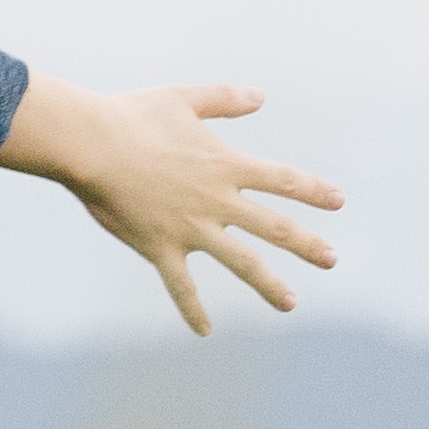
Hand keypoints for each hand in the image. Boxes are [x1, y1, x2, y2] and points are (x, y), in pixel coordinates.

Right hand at [9, 79, 343, 336]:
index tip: (338, 202)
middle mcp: (217, 200)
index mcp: (225, 165)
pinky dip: (192, 308)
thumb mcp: (182, 99)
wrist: (90, 144)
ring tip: (290, 302)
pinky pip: (180, 285)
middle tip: (331, 259)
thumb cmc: (130, 116)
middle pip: (273, 226)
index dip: (313, 191)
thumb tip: (261, 98)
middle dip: (306, 244)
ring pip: (241, 261)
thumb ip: (224, 100)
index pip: (283, 180)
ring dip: (269, 284)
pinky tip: (205, 330)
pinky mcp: (160, 246)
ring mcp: (191, 227)